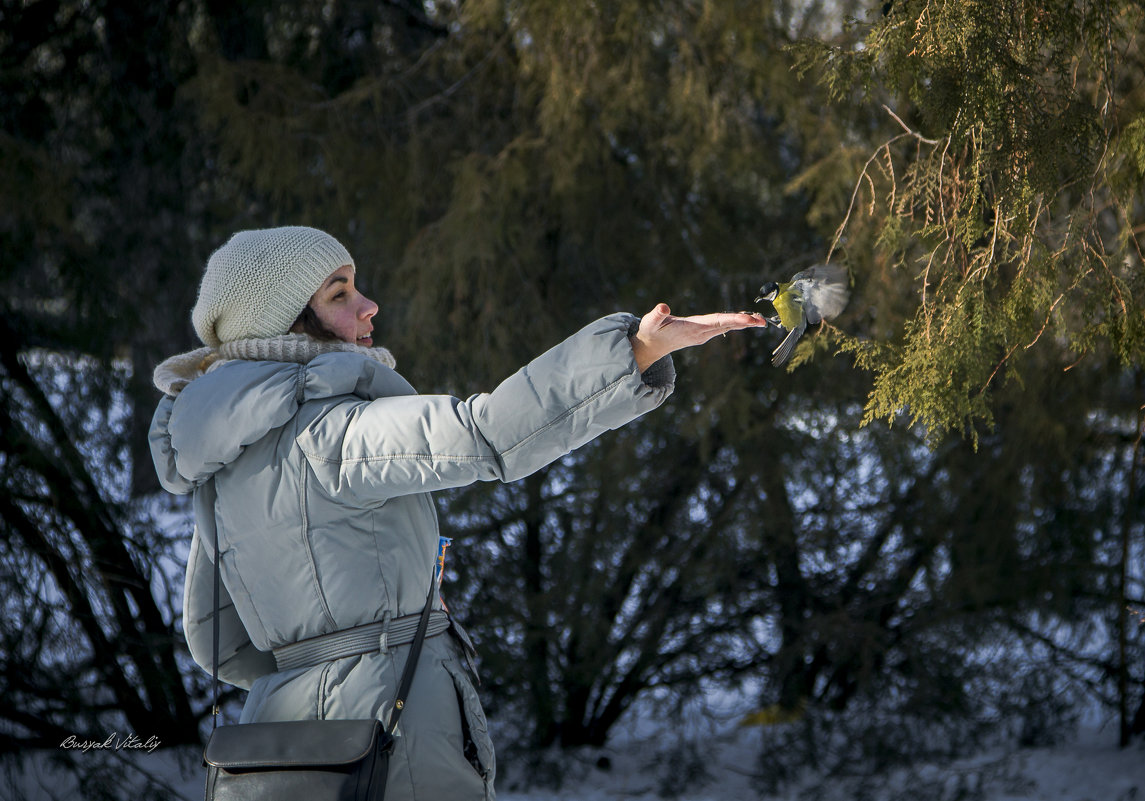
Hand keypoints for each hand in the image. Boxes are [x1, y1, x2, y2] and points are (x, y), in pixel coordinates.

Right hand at [630, 303, 769, 371]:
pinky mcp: (702, 333)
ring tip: (760, 320)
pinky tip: (745, 320)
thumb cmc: (651, 331)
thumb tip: (664, 306)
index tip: (749, 320)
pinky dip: (734, 323)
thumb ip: (657, 314)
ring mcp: (703, 335)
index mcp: (692, 329)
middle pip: (726, 326)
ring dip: (743, 324)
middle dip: (745, 323)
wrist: (652, 346)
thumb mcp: (650, 322)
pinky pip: (722, 327)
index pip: (717, 322)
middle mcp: (701, 333)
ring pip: (726, 327)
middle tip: (763, 321)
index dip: (733, 320)